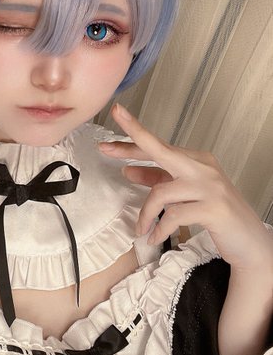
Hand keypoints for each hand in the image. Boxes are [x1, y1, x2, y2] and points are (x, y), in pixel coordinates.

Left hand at [98, 103, 272, 274]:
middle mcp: (203, 168)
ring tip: (141, 229)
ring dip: (145, 214)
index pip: (158, 146)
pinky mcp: (213, 209)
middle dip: (133, 143)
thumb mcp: (184, 194)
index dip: (135, 133)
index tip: (117, 114)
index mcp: (196, 160)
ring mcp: (210, 187)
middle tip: (105, 146)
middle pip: (161, 150)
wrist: (249, 240)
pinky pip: (173, 215)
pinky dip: (159, 229)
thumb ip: (157, 180)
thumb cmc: (216, 214)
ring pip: (161, 192)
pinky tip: (155, 237)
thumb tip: (128, 171)